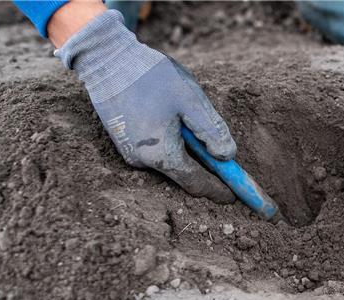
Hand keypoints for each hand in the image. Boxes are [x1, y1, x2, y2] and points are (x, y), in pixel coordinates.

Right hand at [55, 10, 235, 203]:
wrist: (105, 59)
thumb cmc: (150, 77)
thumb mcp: (190, 100)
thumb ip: (212, 130)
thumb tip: (228, 156)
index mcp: (161, 155)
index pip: (198, 183)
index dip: (220, 191)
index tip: (238, 196)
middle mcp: (143, 162)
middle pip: (184, 174)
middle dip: (207, 171)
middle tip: (227, 165)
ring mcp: (130, 154)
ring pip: (170, 162)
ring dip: (187, 152)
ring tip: (189, 123)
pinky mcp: (124, 143)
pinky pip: (155, 152)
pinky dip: (171, 144)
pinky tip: (171, 121)